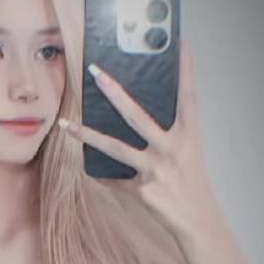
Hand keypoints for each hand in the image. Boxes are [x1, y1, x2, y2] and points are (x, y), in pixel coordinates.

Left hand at [59, 41, 221, 243]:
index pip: (188, 97)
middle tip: (96, 72)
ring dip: (87, 135)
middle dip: (115, 93)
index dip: (186, 71)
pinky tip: (92, 171)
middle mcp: (172, 149)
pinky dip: (104, 176)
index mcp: (189, 136)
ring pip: (115, 148)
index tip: (182, 44)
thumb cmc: (190, 182)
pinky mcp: (143, 191)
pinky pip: (116, 179)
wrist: (198, 220)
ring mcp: (156, 170)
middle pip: (138, 116)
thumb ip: (168, 132)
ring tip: (66, 124)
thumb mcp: (187, 152)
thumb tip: (133, 113)